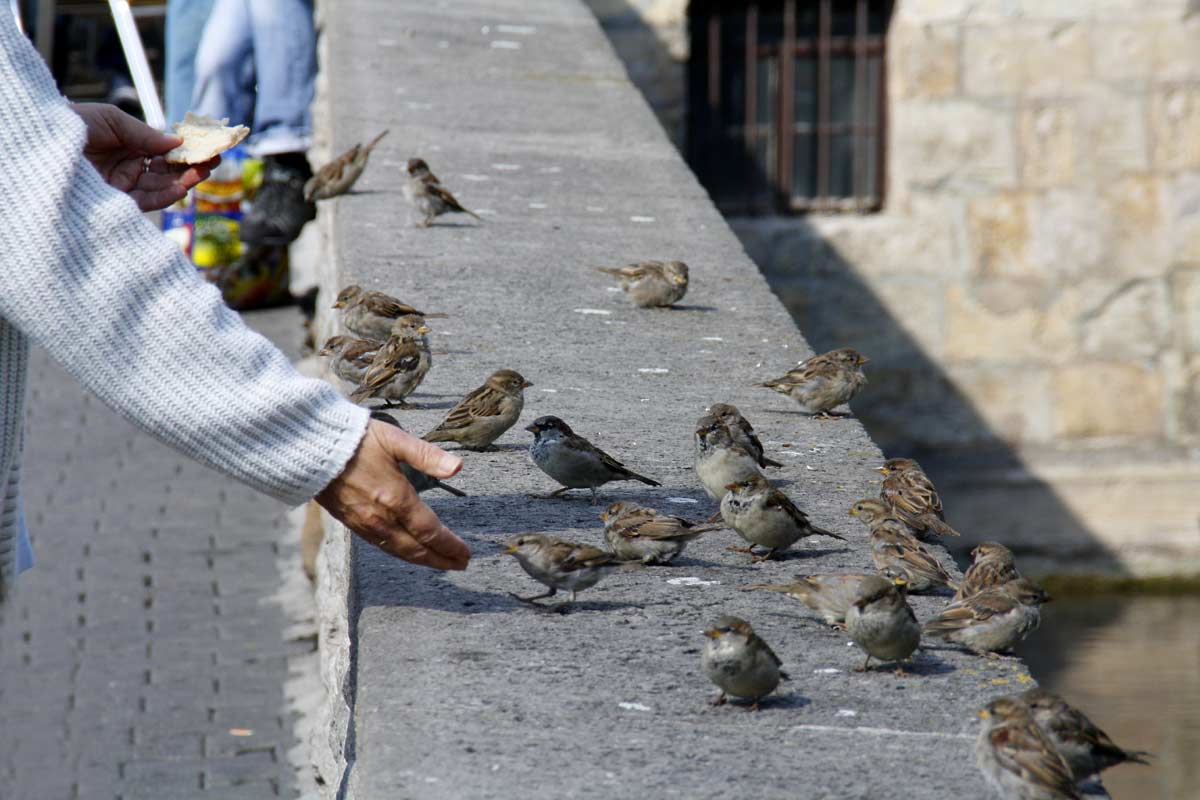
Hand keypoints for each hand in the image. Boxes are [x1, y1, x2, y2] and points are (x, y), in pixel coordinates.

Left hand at [70, 103, 216, 211]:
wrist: (42, 144)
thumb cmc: (70, 125)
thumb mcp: (111, 120)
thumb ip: (144, 133)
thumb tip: (177, 144)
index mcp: (126, 148)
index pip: (162, 153)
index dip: (185, 151)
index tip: (207, 146)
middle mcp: (126, 169)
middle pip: (166, 172)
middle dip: (191, 166)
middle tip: (214, 160)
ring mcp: (122, 187)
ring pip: (161, 188)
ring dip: (185, 180)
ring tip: (204, 171)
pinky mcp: (117, 203)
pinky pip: (147, 202)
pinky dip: (167, 196)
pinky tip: (184, 186)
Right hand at [315, 420, 470, 569]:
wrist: (310, 449)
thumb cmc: (354, 439)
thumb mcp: (394, 439)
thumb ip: (426, 455)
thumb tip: (458, 467)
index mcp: (396, 498)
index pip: (430, 531)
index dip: (450, 545)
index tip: (466, 554)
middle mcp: (381, 517)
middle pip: (417, 548)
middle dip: (441, 559)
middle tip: (460, 565)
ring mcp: (364, 523)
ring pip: (398, 550)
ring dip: (422, 560)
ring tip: (440, 563)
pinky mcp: (351, 523)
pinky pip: (381, 545)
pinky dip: (400, 553)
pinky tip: (408, 551)